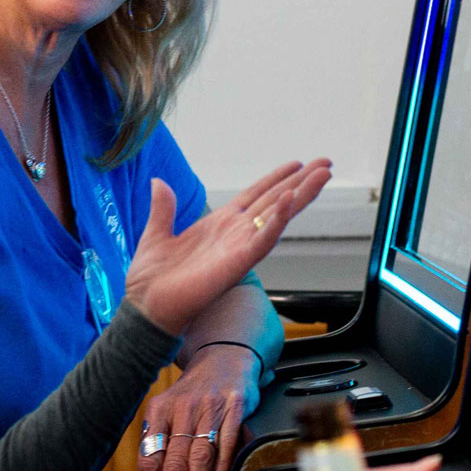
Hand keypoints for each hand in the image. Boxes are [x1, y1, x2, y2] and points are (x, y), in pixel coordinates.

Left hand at [123, 160, 330, 334]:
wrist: (145, 306)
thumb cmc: (151, 278)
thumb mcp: (156, 233)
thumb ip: (163, 208)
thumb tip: (158, 182)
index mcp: (219, 225)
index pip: (255, 195)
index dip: (276, 179)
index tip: (297, 164)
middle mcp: (235, 234)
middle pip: (275, 201)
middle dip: (300, 182)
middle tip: (325, 164)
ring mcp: (239, 248)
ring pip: (278, 216)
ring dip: (300, 195)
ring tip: (322, 175)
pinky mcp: (237, 263)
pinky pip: (263, 240)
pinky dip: (277, 220)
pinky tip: (290, 200)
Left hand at [139, 346, 257, 470]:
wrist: (225, 358)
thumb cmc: (195, 395)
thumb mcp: (170, 412)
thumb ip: (164, 445)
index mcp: (158, 411)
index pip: (149, 460)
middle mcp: (180, 409)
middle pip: (172, 465)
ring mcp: (208, 408)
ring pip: (198, 459)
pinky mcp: (234, 408)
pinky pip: (225, 446)